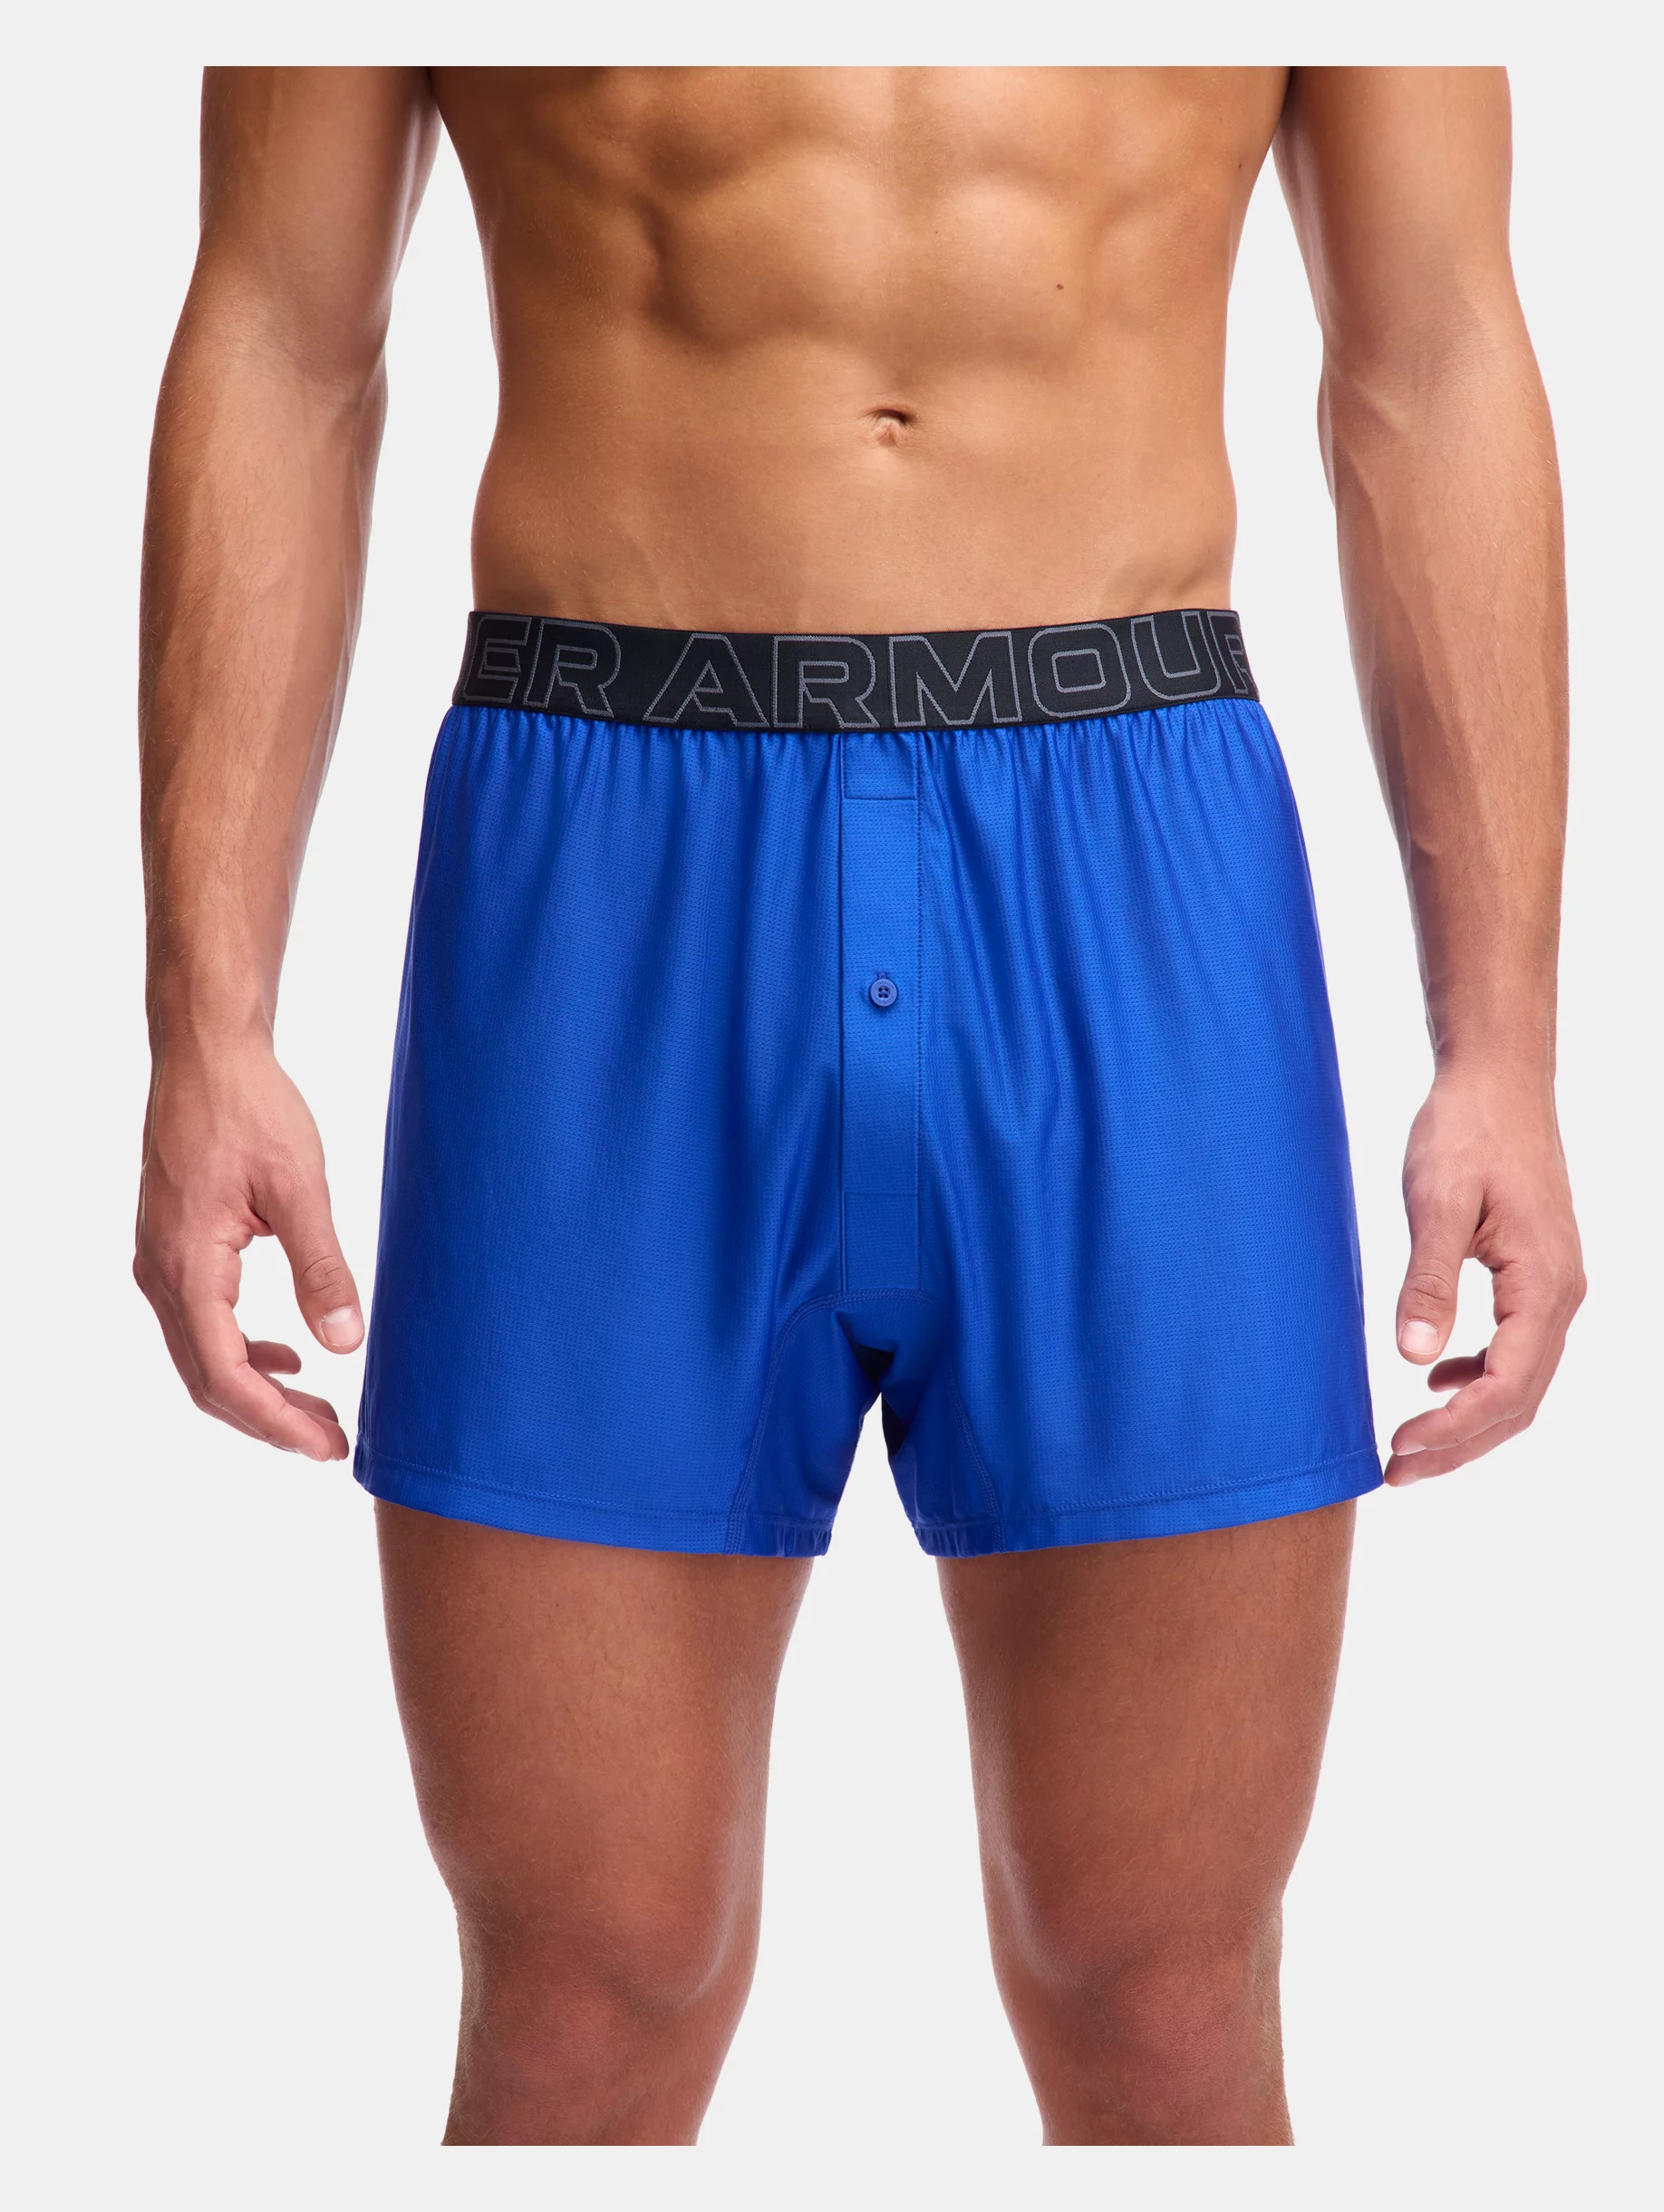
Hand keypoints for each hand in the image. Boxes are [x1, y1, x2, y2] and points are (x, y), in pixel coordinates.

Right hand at [134, 1041, 363, 1460]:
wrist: (205, 1054)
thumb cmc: (249, 1107)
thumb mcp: (299, 1186)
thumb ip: (322, 1267)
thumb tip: (345, 1341)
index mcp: (188, 1264)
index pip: (225, 1373)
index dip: (277, 1420)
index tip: (328, 1445)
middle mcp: (161, 1272)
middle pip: (207, 1378)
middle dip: (269, 1419)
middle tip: (332, 1441)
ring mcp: (160, 1261)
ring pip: (200, 1355)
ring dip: (256, 1389)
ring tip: (318, 1409)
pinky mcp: (173, 1247)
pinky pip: (199, 1323)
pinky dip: (241, 1351)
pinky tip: (287, 1353)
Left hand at [1387, 1066, 1583, 1484]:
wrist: (1498, 1081)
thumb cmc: (1467, 1131)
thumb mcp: (1437, 1201)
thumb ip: (1429, 1279)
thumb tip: (1415, 1357)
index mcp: (1544, 1283)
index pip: (1508, 1385)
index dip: (1454, 1429)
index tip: (1398, 1449)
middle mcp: (1561, 1295)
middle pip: (1520, 1400)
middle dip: (1459, 1444)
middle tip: (1394, 1472)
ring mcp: (1554, 1288)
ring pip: (1521, 1381)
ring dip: (1468, 1420)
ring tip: (1408, 1445)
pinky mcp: (1536, 1277)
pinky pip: (1517, 1351)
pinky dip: (1479, 1380)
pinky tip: (1436, 1380)